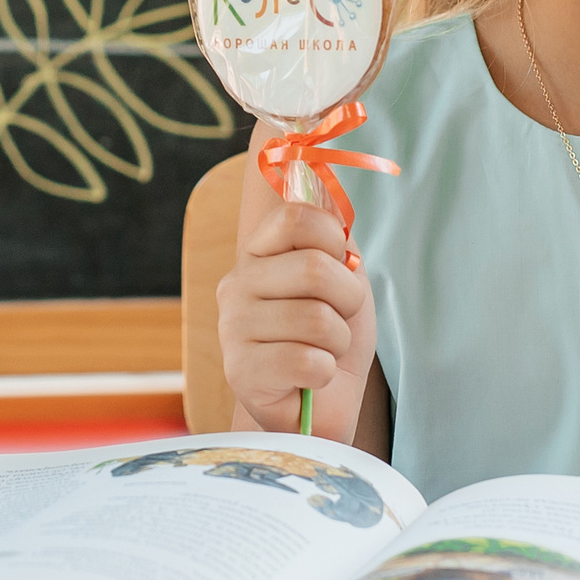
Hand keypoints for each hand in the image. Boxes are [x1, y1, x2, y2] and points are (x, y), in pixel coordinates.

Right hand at [218, 196, 377, 439]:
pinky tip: (310, 378)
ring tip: (323, 353)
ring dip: (338, 342)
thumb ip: (330, 233)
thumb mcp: (342, 276)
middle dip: (347, 302)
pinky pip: (309, 360)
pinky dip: (325, 372)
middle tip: (338, 324)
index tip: (338, 273)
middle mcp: (235, 285)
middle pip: (313, 269)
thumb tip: (323, 175)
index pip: (298, 216)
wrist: (325, 405)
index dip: (336, 246)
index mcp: (257, 254)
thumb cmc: (333, 339)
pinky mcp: (240, 373)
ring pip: (317, 319)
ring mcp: (232, 329)